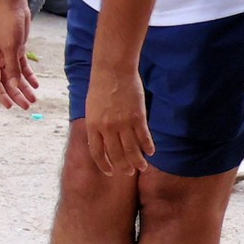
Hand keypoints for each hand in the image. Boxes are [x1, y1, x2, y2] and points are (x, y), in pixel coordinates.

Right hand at [0, 0, 39, 108]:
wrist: (14, 7)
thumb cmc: (8, 25)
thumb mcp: (11, 47)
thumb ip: (12, 67)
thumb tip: (13, 85)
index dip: (1, 95)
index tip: (10, 106)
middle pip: (7, 82)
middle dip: (16, 94)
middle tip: (27, 106)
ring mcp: (8, 55)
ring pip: (16, 76)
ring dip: (24, 88)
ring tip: (34, 99)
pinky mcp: (17, 50)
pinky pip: (22, 67)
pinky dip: (29, 76)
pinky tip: (36, 84)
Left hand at [79, 60, 153, 176]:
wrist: (113, 70)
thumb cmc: (101, 88)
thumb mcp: (91, 109)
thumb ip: (96, 126)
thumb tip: (102, 143)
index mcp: (92, 126)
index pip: (97, 153)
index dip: (104, 164)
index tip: (110, 172)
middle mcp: (107, 128)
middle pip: (116, 154)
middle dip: (123, 166)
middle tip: (128, 173)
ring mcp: (123, 123)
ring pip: (132, 149)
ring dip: (138, 161)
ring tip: (142, 167)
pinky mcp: (138, 117)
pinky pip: (144, 137)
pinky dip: (148, 146)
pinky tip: (151, 152)